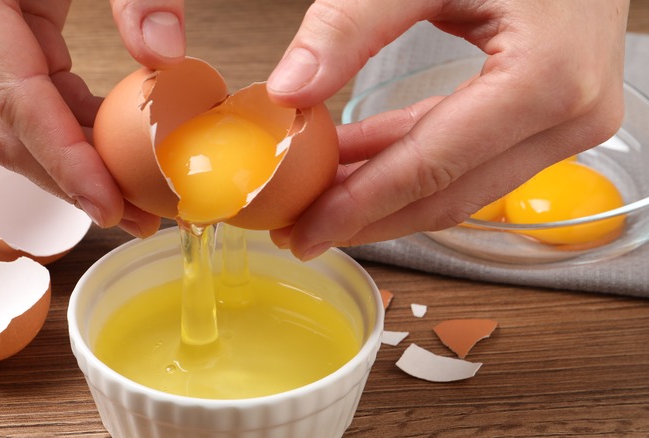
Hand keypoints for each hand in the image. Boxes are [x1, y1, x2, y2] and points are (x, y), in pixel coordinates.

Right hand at [0, 0, 184, 236]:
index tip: (112, 206)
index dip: (67, 164)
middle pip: (9, 133)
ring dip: (72, 171)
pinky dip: (69, 136)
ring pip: (12, 130)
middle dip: (73, 184)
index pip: (18, 102)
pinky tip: (112, 159)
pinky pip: (24, 105)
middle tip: (138, 217)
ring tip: (135, 202)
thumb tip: (167, 58)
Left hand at [266, 0, 628, 259]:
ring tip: (321, 197)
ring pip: (460, 187)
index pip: (432, 168)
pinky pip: (472, 158)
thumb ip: (352, 24)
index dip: (361, 206)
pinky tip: (359, 159)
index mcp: (546, 78)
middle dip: (368, 217)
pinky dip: (413, 162)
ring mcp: (568, 122)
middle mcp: (570, 115)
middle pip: (448, 196)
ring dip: (386, 194)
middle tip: (303, 229)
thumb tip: (291, 89)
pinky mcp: (553, 117)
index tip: (307, 229)